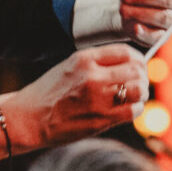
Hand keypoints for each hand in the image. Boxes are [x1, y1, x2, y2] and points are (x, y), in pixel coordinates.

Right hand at [0, 44, 148, 149]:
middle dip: (142, 76)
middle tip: (139, 83)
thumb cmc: (48, 93)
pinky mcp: (100, 119)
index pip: (125, 51)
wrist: (29, 119)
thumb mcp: (69, 66)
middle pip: (136, 70)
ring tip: (135, 97)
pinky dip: (136, 109)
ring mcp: (98, 98)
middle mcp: (93, 76)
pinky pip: (133, 110)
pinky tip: (128, 109)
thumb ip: (96, 63)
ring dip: (141, 93)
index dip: (137, 58)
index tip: (138, 65)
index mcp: (84, 59)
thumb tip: (129, 64)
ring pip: (139, 89)